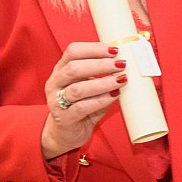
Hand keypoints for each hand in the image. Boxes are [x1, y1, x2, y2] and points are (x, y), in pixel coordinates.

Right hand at [41, 42, 126, 159]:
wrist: (66, 132)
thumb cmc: (81, 104)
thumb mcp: (89, 85)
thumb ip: (101, 75)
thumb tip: (126, 64)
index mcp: (61, 69)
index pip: (73, 51)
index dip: (94, 48)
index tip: (115, 49)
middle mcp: (55, 83)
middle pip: (74, 68)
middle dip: (100, 64)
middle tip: (121, 65)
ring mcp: (56, 101)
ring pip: (77, 89)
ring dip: (102, 83)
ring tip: (121, 80)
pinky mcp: (64, 118)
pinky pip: (82, 107)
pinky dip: (101, 100)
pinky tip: (114, 96)